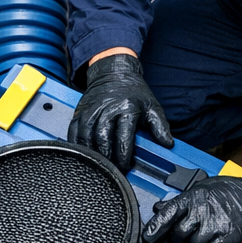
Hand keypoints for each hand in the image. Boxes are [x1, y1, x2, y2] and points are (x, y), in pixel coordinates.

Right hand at [68, 53, 172, 171]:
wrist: (113, 72)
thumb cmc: (134, 93)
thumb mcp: (152, 107)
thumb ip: (161, 127)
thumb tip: (167, 144)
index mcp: (127, 108)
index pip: (123, 138)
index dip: (124, 156)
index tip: (126, 167)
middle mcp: (106, 109)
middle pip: (102, 139)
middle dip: (107, 158)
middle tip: (112, 170)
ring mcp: (90, 111)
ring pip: (86, 137)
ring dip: (92, 154)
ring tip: (99, 164)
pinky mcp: (79, 113)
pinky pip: (73, 132)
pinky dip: (77, 145)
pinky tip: (85, 155)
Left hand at [143, 174, 241, 242]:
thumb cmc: (233, 192)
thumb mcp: (204, 188)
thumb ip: (183, 200)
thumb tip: (161, 208)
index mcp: (194, 197)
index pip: (167, 213)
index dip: (155, 227)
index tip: (148, 237)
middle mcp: (202, 211)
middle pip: (178, 234)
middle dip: (176, 241)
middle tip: (181, 241)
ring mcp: (215, 225)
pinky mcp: (228, 237)